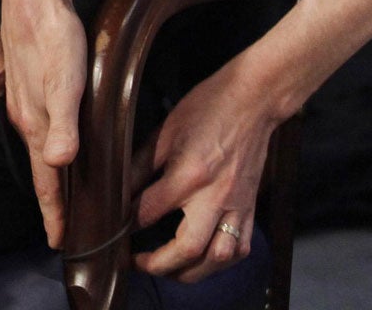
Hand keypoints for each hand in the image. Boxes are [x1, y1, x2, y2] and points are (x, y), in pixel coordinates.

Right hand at [1, 0, 88, 247]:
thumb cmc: (54, 35)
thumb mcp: (66, 80)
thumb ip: (63, 122)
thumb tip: (58, 162)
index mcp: (34, 122)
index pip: (45, 180)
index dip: (54, 213)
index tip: (59, 242)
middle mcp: (26, 117)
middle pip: (40, 169)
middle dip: (51, 201)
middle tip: (61, 229)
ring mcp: (24, 100)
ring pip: (38, 149)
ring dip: (49, 176)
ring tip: (60, 194)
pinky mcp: (29, 84)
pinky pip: (39, 128)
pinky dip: (47, 147)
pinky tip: (55, 143)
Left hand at [133, 56, 277, 281]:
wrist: (255, 99)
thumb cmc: (209, 107)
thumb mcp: (165, 130)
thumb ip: (140, 164)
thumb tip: (119, 189)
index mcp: (189, 173)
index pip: (149, 212)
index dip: (128, 224)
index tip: (117, 228)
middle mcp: (215, 195)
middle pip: (187, 249)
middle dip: (159, 265)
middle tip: (139, 263)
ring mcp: (237, 204)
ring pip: (217, 257)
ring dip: (191, 272)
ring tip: (170, 269)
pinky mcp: (250, 207)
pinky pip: (240, 248)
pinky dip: (220, 261)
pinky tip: (205, 260)